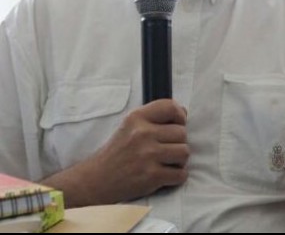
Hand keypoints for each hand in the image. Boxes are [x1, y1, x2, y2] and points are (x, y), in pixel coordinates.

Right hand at [70, 99, 188, 204]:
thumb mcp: (130, 126)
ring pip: (184, 152)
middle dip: (178, 142)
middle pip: (182, 133)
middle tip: (165, 150)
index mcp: (136, 118)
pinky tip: (165, 175)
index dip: (180, 116)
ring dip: (179, 160)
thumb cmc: (118, 152)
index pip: (170, 107)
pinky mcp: (151, 176)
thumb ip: (154, 117)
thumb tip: (183, 112)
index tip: (177, 125)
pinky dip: (177, 177)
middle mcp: (142, 134)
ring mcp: (147, 155)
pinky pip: (181, 174)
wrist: (96, 180)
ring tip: (166, 162)